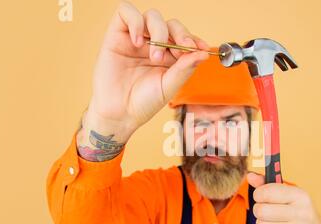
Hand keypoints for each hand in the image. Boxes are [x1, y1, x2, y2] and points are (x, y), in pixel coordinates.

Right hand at [86, 1, 209, 141]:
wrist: (119, 113)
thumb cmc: (143, 103)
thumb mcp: (169, 86)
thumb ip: (185, 68)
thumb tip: (204, 54)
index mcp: (170, 57)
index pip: (185, 38)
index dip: (194, 39)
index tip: (202, 48)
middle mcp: (154, 45)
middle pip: (172, 24)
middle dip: (181, 34)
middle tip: (182, 50)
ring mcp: (136, 38)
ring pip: (152, 16)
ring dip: (160, 32)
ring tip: (155, 56)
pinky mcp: (117, 35)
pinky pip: (126, 12)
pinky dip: (135, 22)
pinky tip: (137, 42)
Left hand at [247, 172, 320, 223]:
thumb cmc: (297, 210)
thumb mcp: (286, 193)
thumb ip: (266, 184)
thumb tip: (250, 176)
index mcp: (300, 195)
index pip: (267, 192)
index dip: (258, 194)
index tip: (260, 196)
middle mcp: (302, 213)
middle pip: (261, 211)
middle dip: (258, 210)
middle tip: (264, 211)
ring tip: (270, 222)